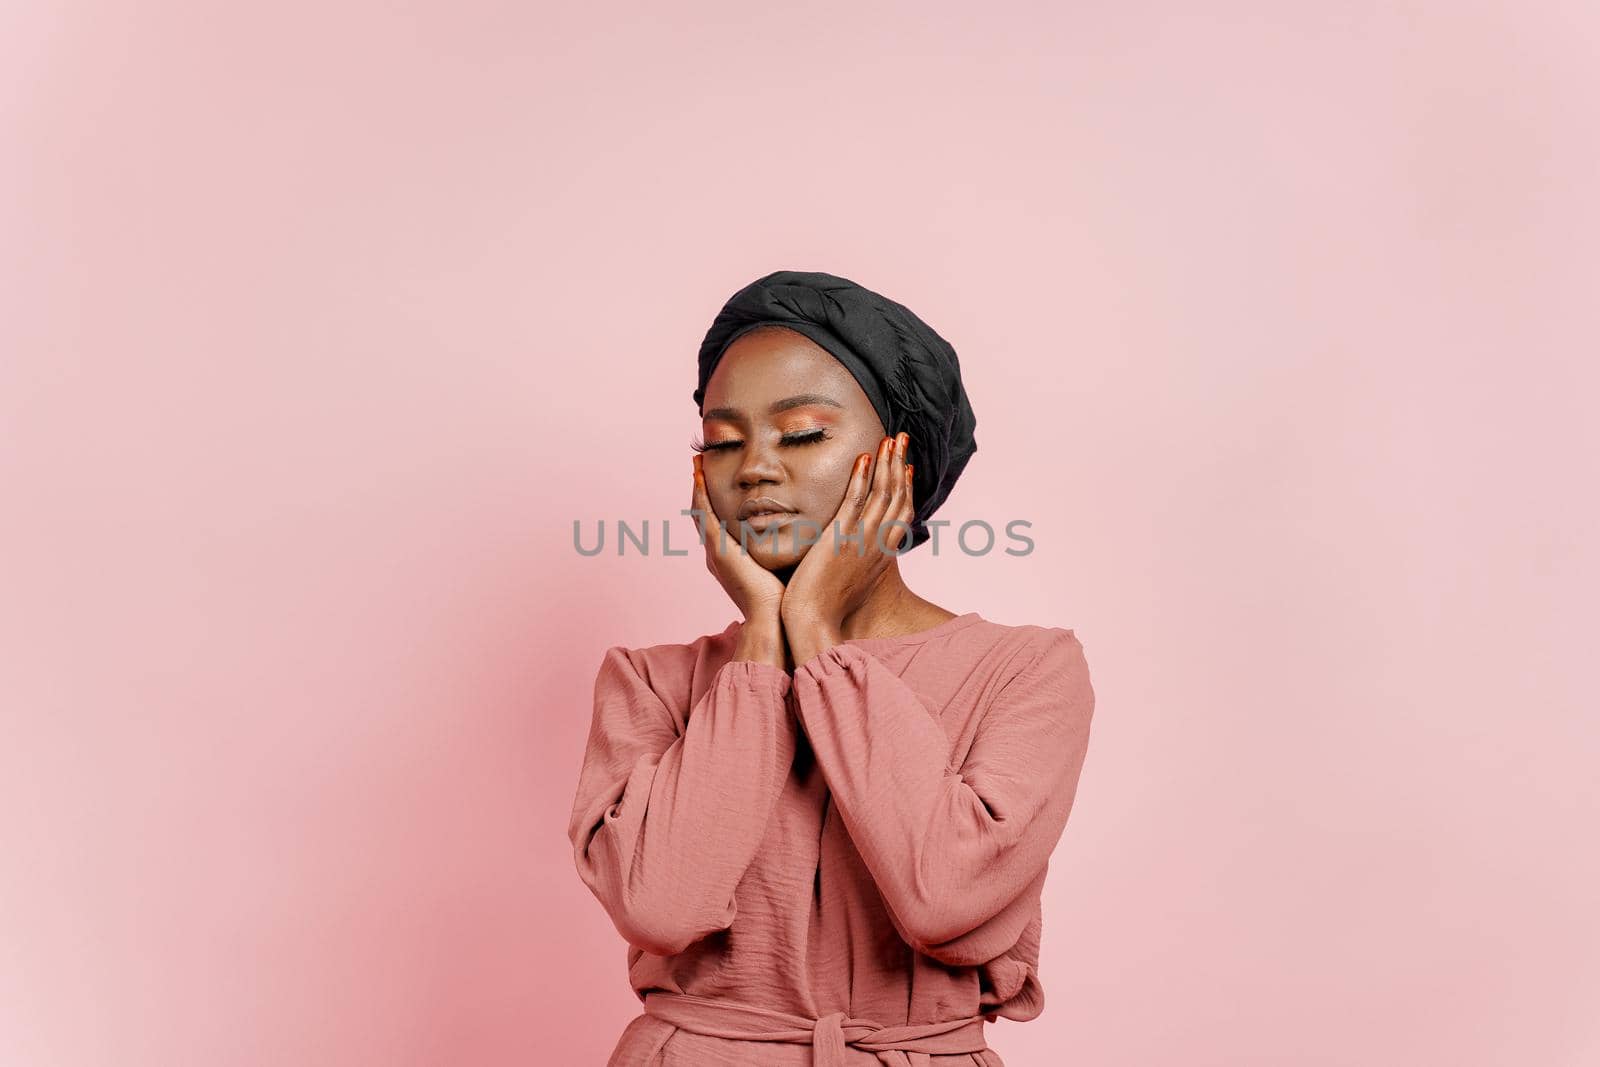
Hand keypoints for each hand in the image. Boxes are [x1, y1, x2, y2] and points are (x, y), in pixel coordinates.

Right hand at [690, 452, 785, 623]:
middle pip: (705, 514)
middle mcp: (717, 554)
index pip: (719, 523)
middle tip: (700, 463)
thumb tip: (805, 535)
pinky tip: (699, 474)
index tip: (716, 478)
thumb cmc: (784, 600)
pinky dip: (699, 493)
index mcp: (731, 559)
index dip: (715, 500)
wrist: (773, 621)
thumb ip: (784, 551)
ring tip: (697, 461)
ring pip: (700, 511)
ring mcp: (715, 552)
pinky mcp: (718, 550)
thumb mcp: (781, 568)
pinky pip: (705, 515)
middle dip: (701, 489)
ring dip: (697, 485)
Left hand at [781, 432, 913, 653]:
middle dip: (901, 464)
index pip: (901, 514)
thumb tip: (852, 552)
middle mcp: (877, 544)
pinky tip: (864, 458)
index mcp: (881, 555)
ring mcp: (861, 540)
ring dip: (887, 463)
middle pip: (897, 497)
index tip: (907, 466)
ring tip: (890, 439)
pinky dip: (861, 478)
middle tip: (903, 438)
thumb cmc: (827, 608)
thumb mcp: (851, 581)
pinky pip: (854, 502)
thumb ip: (856, 561)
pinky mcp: (840, 539)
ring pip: (881, 494)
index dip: (906, 487)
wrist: (815, 623)